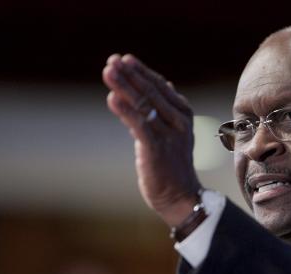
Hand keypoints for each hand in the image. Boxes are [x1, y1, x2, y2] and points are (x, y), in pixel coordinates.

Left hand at [102, 54, 201, 226]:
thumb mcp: (170, 133)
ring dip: (123, 87)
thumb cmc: (172, 165)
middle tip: (111, 61)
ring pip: (144, 105)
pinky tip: (112, 99)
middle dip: (129, 75)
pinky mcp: (156, 149)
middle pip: (150, 92)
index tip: (124, 59)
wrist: (181, 197)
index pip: (159, 87)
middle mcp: (178, 121)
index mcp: (182, 114)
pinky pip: (140, 125)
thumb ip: (160, 111)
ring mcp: (169, 135)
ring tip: (108, 72)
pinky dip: (125, 111)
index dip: (141, 72)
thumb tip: (150, 87)